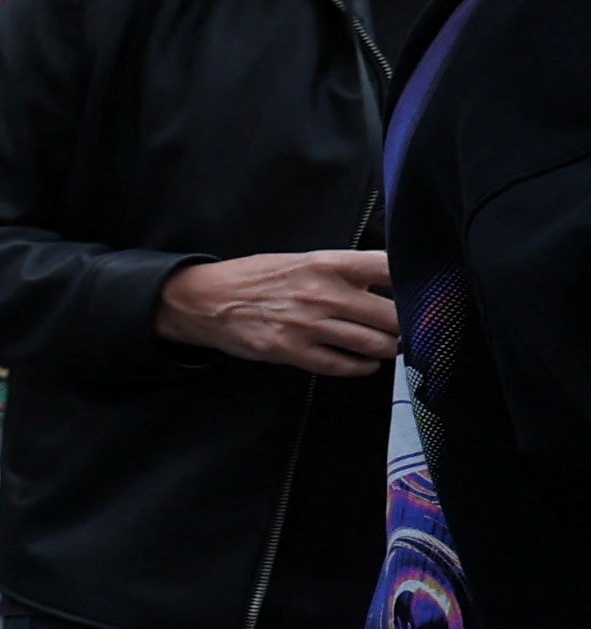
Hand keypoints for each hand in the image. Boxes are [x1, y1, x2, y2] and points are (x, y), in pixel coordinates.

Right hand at [158, 248, 398, 376]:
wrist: (204, 300)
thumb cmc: (257, 278)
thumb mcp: (302, 261)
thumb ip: (344, 273)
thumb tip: (387, 285)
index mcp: (327, 263)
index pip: (389, 267)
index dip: (416, 282)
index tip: (425, 293)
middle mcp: (322, 293)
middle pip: (392, 315)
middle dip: (406, 326)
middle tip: (408, 329)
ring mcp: (307, 324)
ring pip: (374, 344)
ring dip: (388, 349)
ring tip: (387, 346)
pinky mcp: (292, 351)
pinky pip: (343, 365)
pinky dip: (362, 367)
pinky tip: (364, 363)